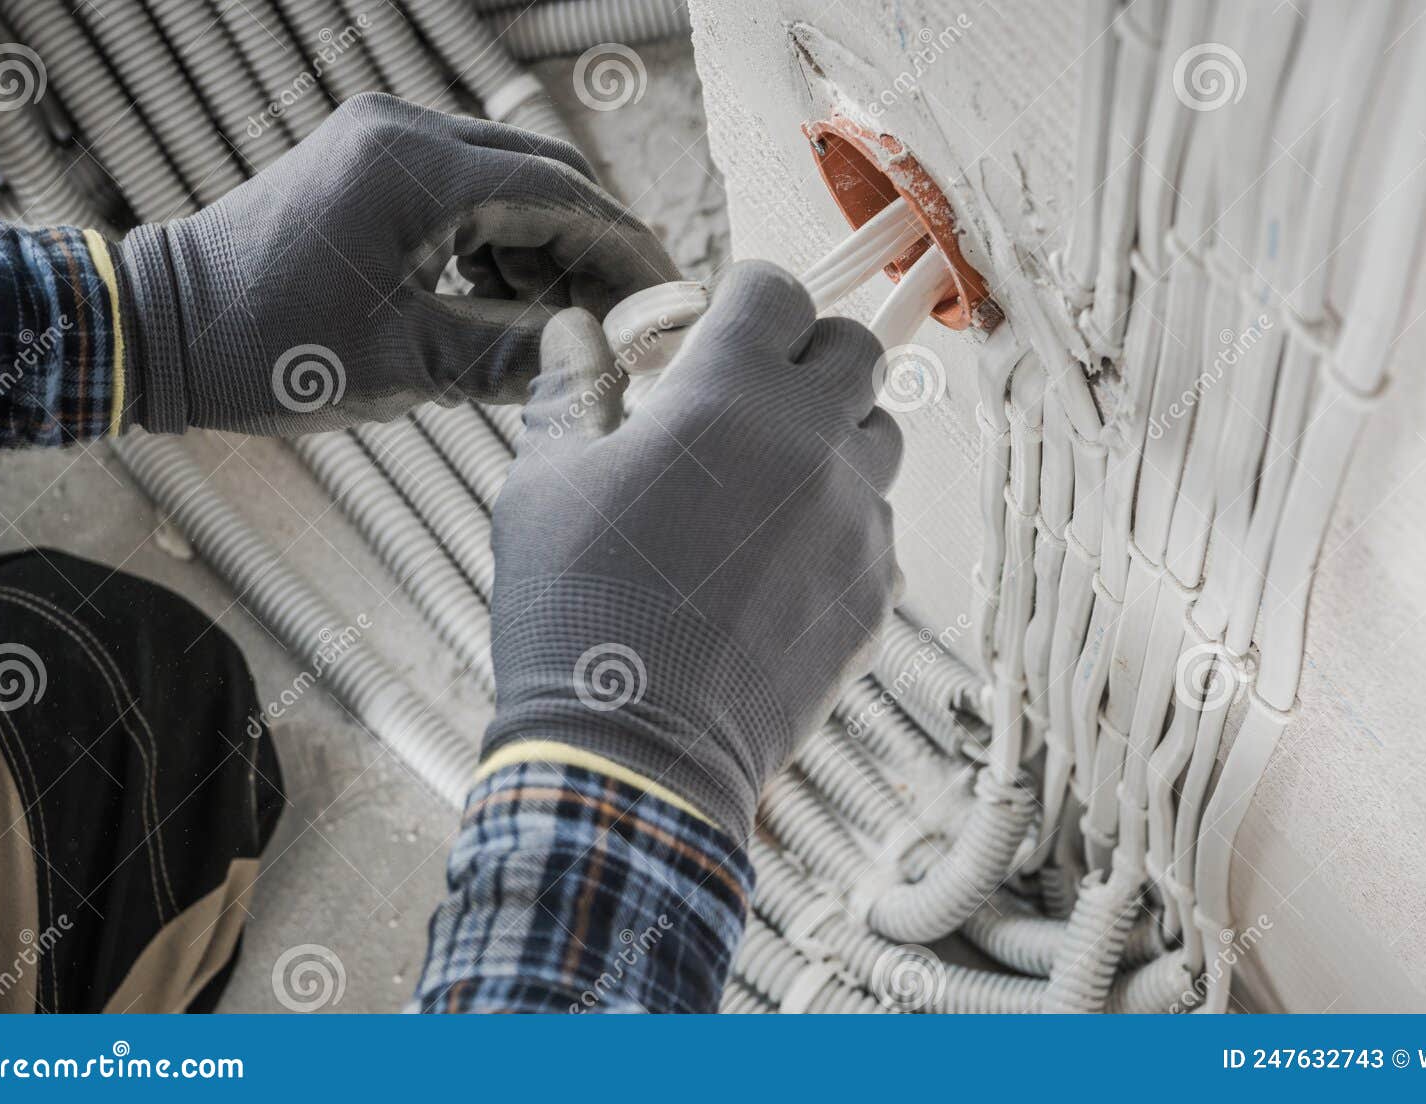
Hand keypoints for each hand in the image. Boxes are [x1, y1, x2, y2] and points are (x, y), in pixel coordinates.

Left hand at [113, 92, 675, 435]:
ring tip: (565, 327)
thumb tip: (605, 356)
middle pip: (546, 178)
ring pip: (511, 185)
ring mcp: (385, 142)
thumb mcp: (412, 366)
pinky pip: (467, 193)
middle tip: (631, 318)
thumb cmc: (271, 350)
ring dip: (549, 251)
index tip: (667, 301)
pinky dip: (501, 246)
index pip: (562, 196)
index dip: (625, 252)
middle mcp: (405, 133)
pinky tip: (507, 304)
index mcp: (416, 171)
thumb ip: (519, 356)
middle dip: (596, 250)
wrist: (164, 327)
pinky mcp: (372, 164)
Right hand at [485, 261, 902, 840]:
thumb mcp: (545, 484)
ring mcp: (856, 520)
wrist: (632, 752)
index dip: (746, 299)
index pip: (777, 288)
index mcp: (727, 394)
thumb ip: (573, 389)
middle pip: (854, 349)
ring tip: (769, 484)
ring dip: (834, 438)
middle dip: (806, 356)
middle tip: (750, 398)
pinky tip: (780, 567)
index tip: (718, 328)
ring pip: (881, 437)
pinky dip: (842, 528)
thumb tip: (574, 331)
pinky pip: (880, 528)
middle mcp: (811, 443)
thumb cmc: (578, 611)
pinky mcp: (876, 590)